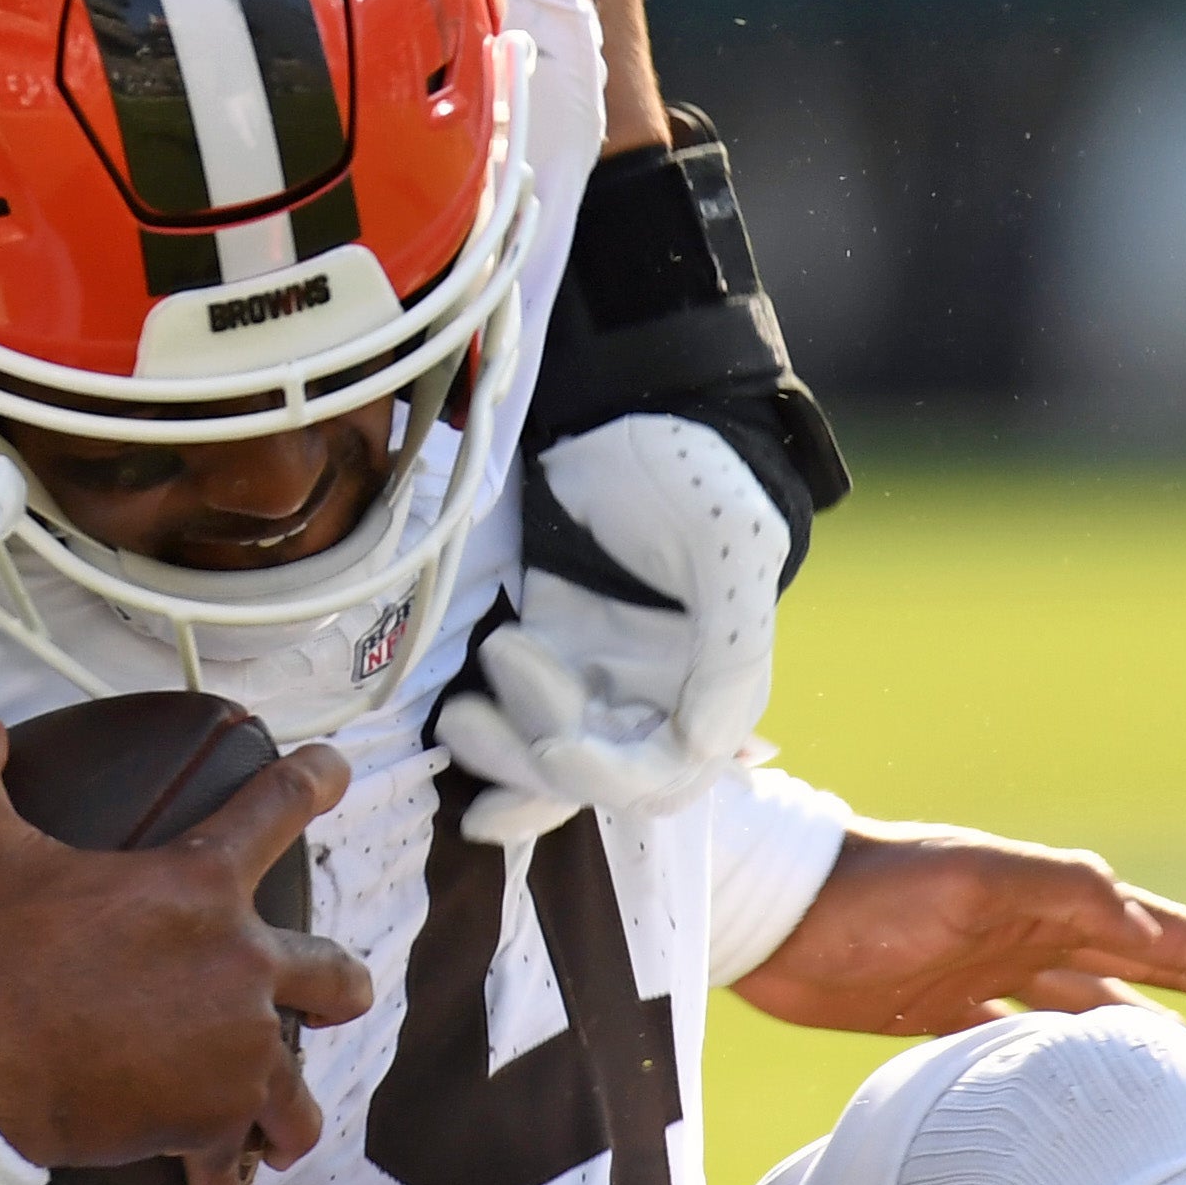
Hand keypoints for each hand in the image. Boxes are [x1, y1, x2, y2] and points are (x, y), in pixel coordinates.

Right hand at [0, 722, 372, 1184]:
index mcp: (198, 887)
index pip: (274, 810)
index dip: (314, 780)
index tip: (338, 770)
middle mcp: (240, 966)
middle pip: (334, 975)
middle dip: (334, 986)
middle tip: (324, 994)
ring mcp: (237, 1051)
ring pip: (302, 1088)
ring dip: (290, 1105)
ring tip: (278, 1120)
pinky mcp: (213, 1121)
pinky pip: (233, 1162)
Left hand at [433, 411, 782, 845]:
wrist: (627, 407)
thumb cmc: (693, 469)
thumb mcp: (727, 542)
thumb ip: (731, 647)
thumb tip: (705, 746)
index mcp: (720, 680)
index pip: (672, 769)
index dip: (614, 775)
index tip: (554, 747)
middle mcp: (664, 692)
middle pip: (605, 777)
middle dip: (539, 768)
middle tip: (476, 721)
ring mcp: (604, 672)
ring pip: (557, 757)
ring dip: (505, 757)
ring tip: (458, 718)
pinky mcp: (553, 646)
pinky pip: (523, 716)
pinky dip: (494, 736)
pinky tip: (454, 725)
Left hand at [734, 821, 1185, 1037]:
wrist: (769, 910)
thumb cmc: (867, 886)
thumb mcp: (971, 880)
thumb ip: (1055, 892)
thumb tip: (1141, 918)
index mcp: (1051, 899)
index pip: (1169, 936)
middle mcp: (1030, 934)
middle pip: (1152, 970)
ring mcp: (987, 972)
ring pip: (1094, 1012)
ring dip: (1150, 1035)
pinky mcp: (935, 1009)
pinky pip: (1020, 1043)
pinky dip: (1061, 1064)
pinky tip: (1085, 1092)